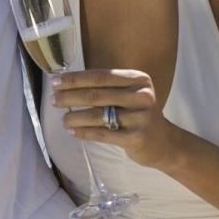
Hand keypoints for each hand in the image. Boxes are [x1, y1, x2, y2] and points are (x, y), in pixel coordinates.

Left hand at [52, 68, 178, 169]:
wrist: (164, 142)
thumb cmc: (137, 114)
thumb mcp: (128, 95)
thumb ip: (105, 88)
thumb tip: (66, 83)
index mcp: (138, 79)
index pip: (100, 76)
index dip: (75, 79)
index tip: (55, 81)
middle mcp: (141, 96)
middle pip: (97, 95)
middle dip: (71, 97)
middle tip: (53, 100)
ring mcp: (140, 118)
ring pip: (98, 115)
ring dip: (75, 117)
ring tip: (62, 120)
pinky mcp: (136, 138)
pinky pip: (103, 134)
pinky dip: (85, 133)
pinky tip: (72, 132)